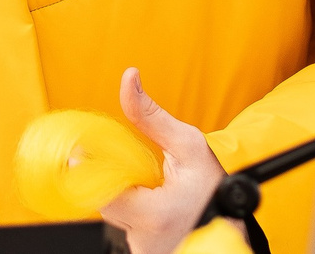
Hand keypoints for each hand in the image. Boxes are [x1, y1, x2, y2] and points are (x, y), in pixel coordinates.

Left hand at [98, 69, 223, 253]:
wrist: (233, 222)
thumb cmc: (215, 187)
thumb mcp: (188, 145)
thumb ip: (151, 116)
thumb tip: (129, 79)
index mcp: (152, 215)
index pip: (100, 193)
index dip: (88, 171)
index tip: (81, 154)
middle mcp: (144, 240)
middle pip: (106, 204)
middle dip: (115, 182)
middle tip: (136, 170)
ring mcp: (144, 251)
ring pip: (116, 218)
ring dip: (125, 198)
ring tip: (152, 189)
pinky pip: (127, 229)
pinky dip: (134, 213)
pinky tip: (154, 204)